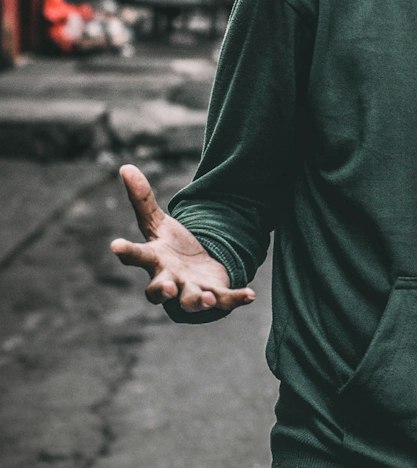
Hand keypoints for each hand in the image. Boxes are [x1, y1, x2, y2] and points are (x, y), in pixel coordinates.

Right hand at [110, 164, 255, 315]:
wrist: (194, 269)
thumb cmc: (169, 248)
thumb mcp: (157, 222)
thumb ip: (142, 199)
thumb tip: (125, 166)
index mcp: (154, 260)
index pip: (136, 256)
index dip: (126, 251)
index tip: (115, 245)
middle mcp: (169, 281)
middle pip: (160, 290)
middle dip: (163, 291)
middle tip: (169, 289)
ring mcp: (191, 290)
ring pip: (191, 301)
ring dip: (198, 301)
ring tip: (207, 299)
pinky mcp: (214, 294)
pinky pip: (225, 300)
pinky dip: (236, 298)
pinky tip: (250, 294)